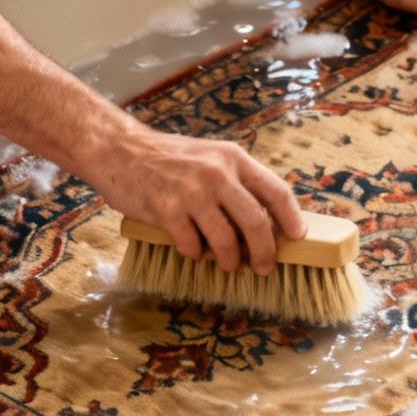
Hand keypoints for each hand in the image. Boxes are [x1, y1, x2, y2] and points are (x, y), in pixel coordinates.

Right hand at [83, 125, 306, 275]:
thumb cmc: (169, 158)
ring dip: (230, 260)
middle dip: (265, 252)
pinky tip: (192, 249)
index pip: (276, 191)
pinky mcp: (167, 210)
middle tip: (263, 266)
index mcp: (234, 159)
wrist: (119, 149)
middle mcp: (217, 174)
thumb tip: (266, 220)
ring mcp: (192, 193)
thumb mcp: (210, 157)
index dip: (291, 219)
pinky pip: (192, 246)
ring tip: (227, 264)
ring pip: (226, 241)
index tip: (297, 237)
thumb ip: (236, 182)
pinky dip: (195, 254)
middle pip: (256, 223)